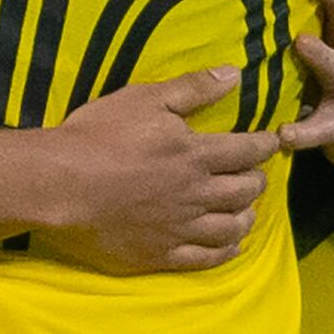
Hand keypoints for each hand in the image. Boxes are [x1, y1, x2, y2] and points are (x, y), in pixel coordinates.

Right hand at [29, 65, 275, 274]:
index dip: (264, 145)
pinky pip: (205, 258)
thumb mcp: (144, 99)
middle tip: (258, 176)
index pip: (245, 151)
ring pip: (231, 227)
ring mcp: (180, 228)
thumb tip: (234, 75)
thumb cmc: (98, 136)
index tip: (273, 142)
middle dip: (257, 181)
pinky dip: (225, 251)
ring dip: (246, 217)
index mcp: (195, 154)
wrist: (60, 185)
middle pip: (244, 191)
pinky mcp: (161, 254)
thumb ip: (192, 89)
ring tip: (248, 211)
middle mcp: (196, 194)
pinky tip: (231, 246)